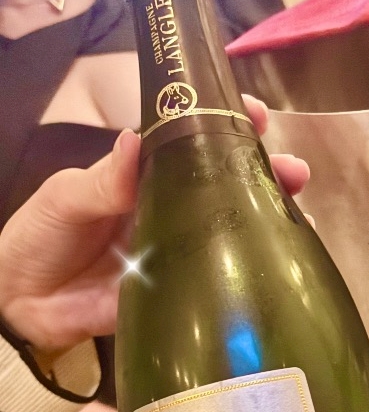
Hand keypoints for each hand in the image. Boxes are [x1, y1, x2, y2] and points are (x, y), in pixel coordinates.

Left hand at [0, 96, 309, 355]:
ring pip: (232, 230)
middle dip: (266, 172)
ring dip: (269, 217)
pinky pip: (218, 281)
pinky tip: (280, 262)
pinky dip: (251, 271)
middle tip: (294, 170)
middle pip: (227, 185)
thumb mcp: (66, 196)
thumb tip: (135, 140)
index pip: (193, 143)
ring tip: (299, 210)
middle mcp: (172, 210)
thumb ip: (103, 178)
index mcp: (145, 177)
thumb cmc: (41, 234)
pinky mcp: (179, 291)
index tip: (254, 112)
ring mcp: (180, 251)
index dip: (225, 124)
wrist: (21, 300)